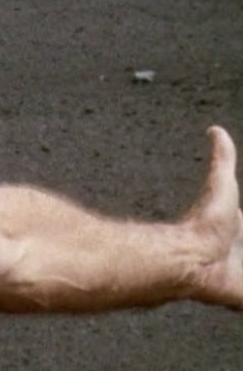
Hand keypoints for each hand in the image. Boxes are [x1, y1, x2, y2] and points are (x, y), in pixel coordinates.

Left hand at [182, 126, 242, 309]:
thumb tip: (215, 129)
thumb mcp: (221, 184)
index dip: (242, 223)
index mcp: (236, 229)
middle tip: (241, 240)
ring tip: (242, 268)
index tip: (241, 219)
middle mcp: (238, 253)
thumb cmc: (204, 224)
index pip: (242, 224)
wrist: (193, 259)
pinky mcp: (241, 298)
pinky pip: (242, 301)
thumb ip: (221, 159)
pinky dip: (242, 299)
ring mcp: (240, 276)